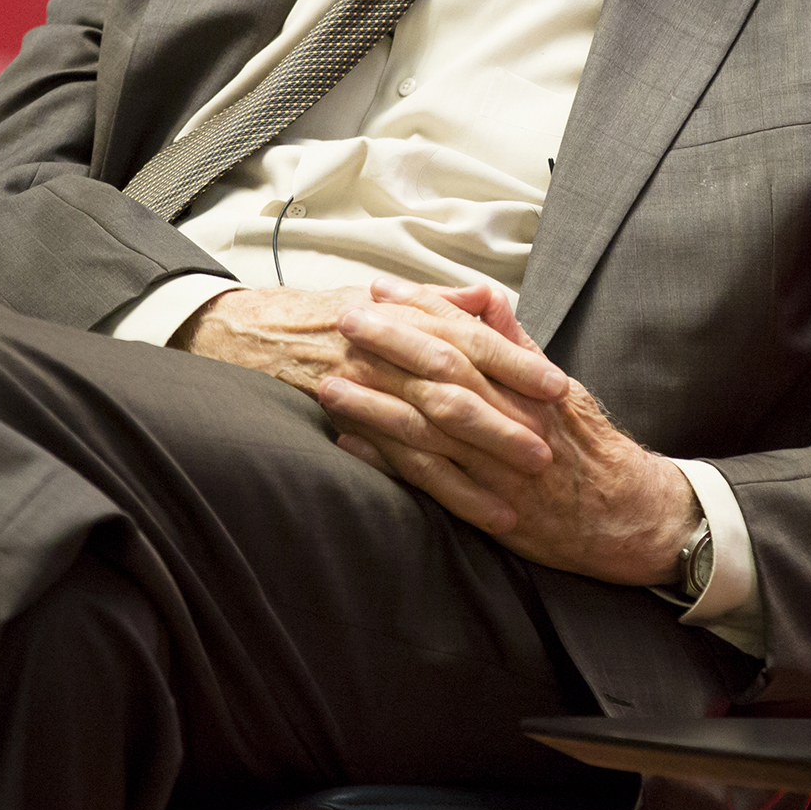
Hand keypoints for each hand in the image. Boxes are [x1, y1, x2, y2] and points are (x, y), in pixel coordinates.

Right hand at [179, 280, 566, 474]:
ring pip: (429, 434)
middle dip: (503, 420)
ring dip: (478, 465)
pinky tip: (478, 512)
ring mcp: (365, 395)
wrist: (253, 333)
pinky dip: (440, 490)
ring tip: (524, 493)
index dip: (514, 362)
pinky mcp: (351, 429)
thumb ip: (440, 303)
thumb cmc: (329, 314)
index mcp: (404, 318)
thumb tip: (489, 299)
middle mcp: (385, 354)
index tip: (557, 384)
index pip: (468, 339)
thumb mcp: (386, 297)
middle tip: (550, 447)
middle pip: (454, 389)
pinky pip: (400, 465)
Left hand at [318, 279, 699, 586]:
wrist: (622, 515)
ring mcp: (494, 461)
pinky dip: (387, 459)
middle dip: (390, 343)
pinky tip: (351, 442)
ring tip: (330, 384)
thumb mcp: (559, 384)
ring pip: (428, 423)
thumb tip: (482, 296)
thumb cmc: (586, 446)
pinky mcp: (484, 504)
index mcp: (523, 380)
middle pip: (441, 369)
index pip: (465, 333)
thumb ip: (515, 342)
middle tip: (344, 321)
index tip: (380, 289)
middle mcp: (508, 414)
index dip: (421, 308)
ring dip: (375, 401)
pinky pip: (429, 478)